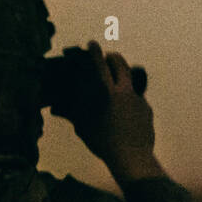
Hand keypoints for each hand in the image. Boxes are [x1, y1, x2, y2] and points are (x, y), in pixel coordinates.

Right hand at [55, 41, 156, 175]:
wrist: (132, 157)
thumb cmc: (104, 143)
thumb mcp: (84, 128)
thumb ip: (72, 114)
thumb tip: (55, 109)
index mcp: (108, 94)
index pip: (100, 66)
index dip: (95, 53)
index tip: (92, 44)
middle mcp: (126, 92)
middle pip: (121, 65)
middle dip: (113, 58)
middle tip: (107, 58)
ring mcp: (139, 99)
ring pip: (131, 81)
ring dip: (122, 78)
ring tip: (115, 85)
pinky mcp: (147, 109)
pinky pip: (137, 99)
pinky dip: (129, 100)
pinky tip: (124, 113)